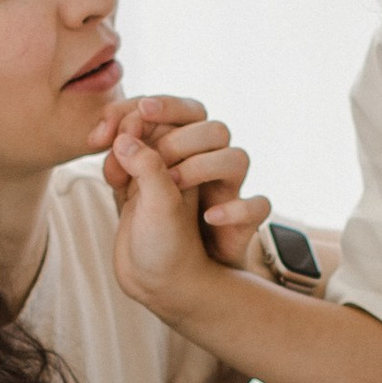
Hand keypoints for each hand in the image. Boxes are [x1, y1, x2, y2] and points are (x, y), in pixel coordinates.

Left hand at [96, 90, 271, 277]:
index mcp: (184, 149)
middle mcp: (209, 166)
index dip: (168, 105)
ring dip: (203, 167)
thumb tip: (123, 137)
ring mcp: (226, 193)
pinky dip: (236, 209)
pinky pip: (258, 206)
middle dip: (179, 140)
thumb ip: (125, 159)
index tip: (141, 111)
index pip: (188, 111)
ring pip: (239, 159)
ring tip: (172, 185)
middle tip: (151, 162)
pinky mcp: (241, 224)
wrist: (159, 277)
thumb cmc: (145, 224)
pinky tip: (210, 217)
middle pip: (215, 129)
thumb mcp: (127, 190)